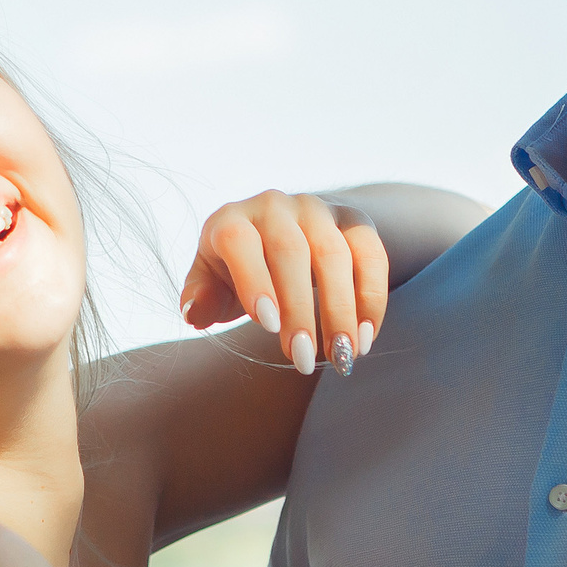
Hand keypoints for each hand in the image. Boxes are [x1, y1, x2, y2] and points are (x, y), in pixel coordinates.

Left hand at [178, 191, 388, 376]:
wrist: (285, 230)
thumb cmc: (238, 266)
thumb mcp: (211, 278)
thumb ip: (199, 295)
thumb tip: (194, 314)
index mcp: (232, 219)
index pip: (240, 242)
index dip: (253, 281)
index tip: (269, 327)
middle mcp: (275, 206)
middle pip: (291, 253)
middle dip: (300, 310)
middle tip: (305, 360)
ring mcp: (317, 209)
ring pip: (334, 255)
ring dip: (341, 310)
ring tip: (343, 356)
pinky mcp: (353, 220)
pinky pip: (371, 255)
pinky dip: (372, 298)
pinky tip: (366, 337)